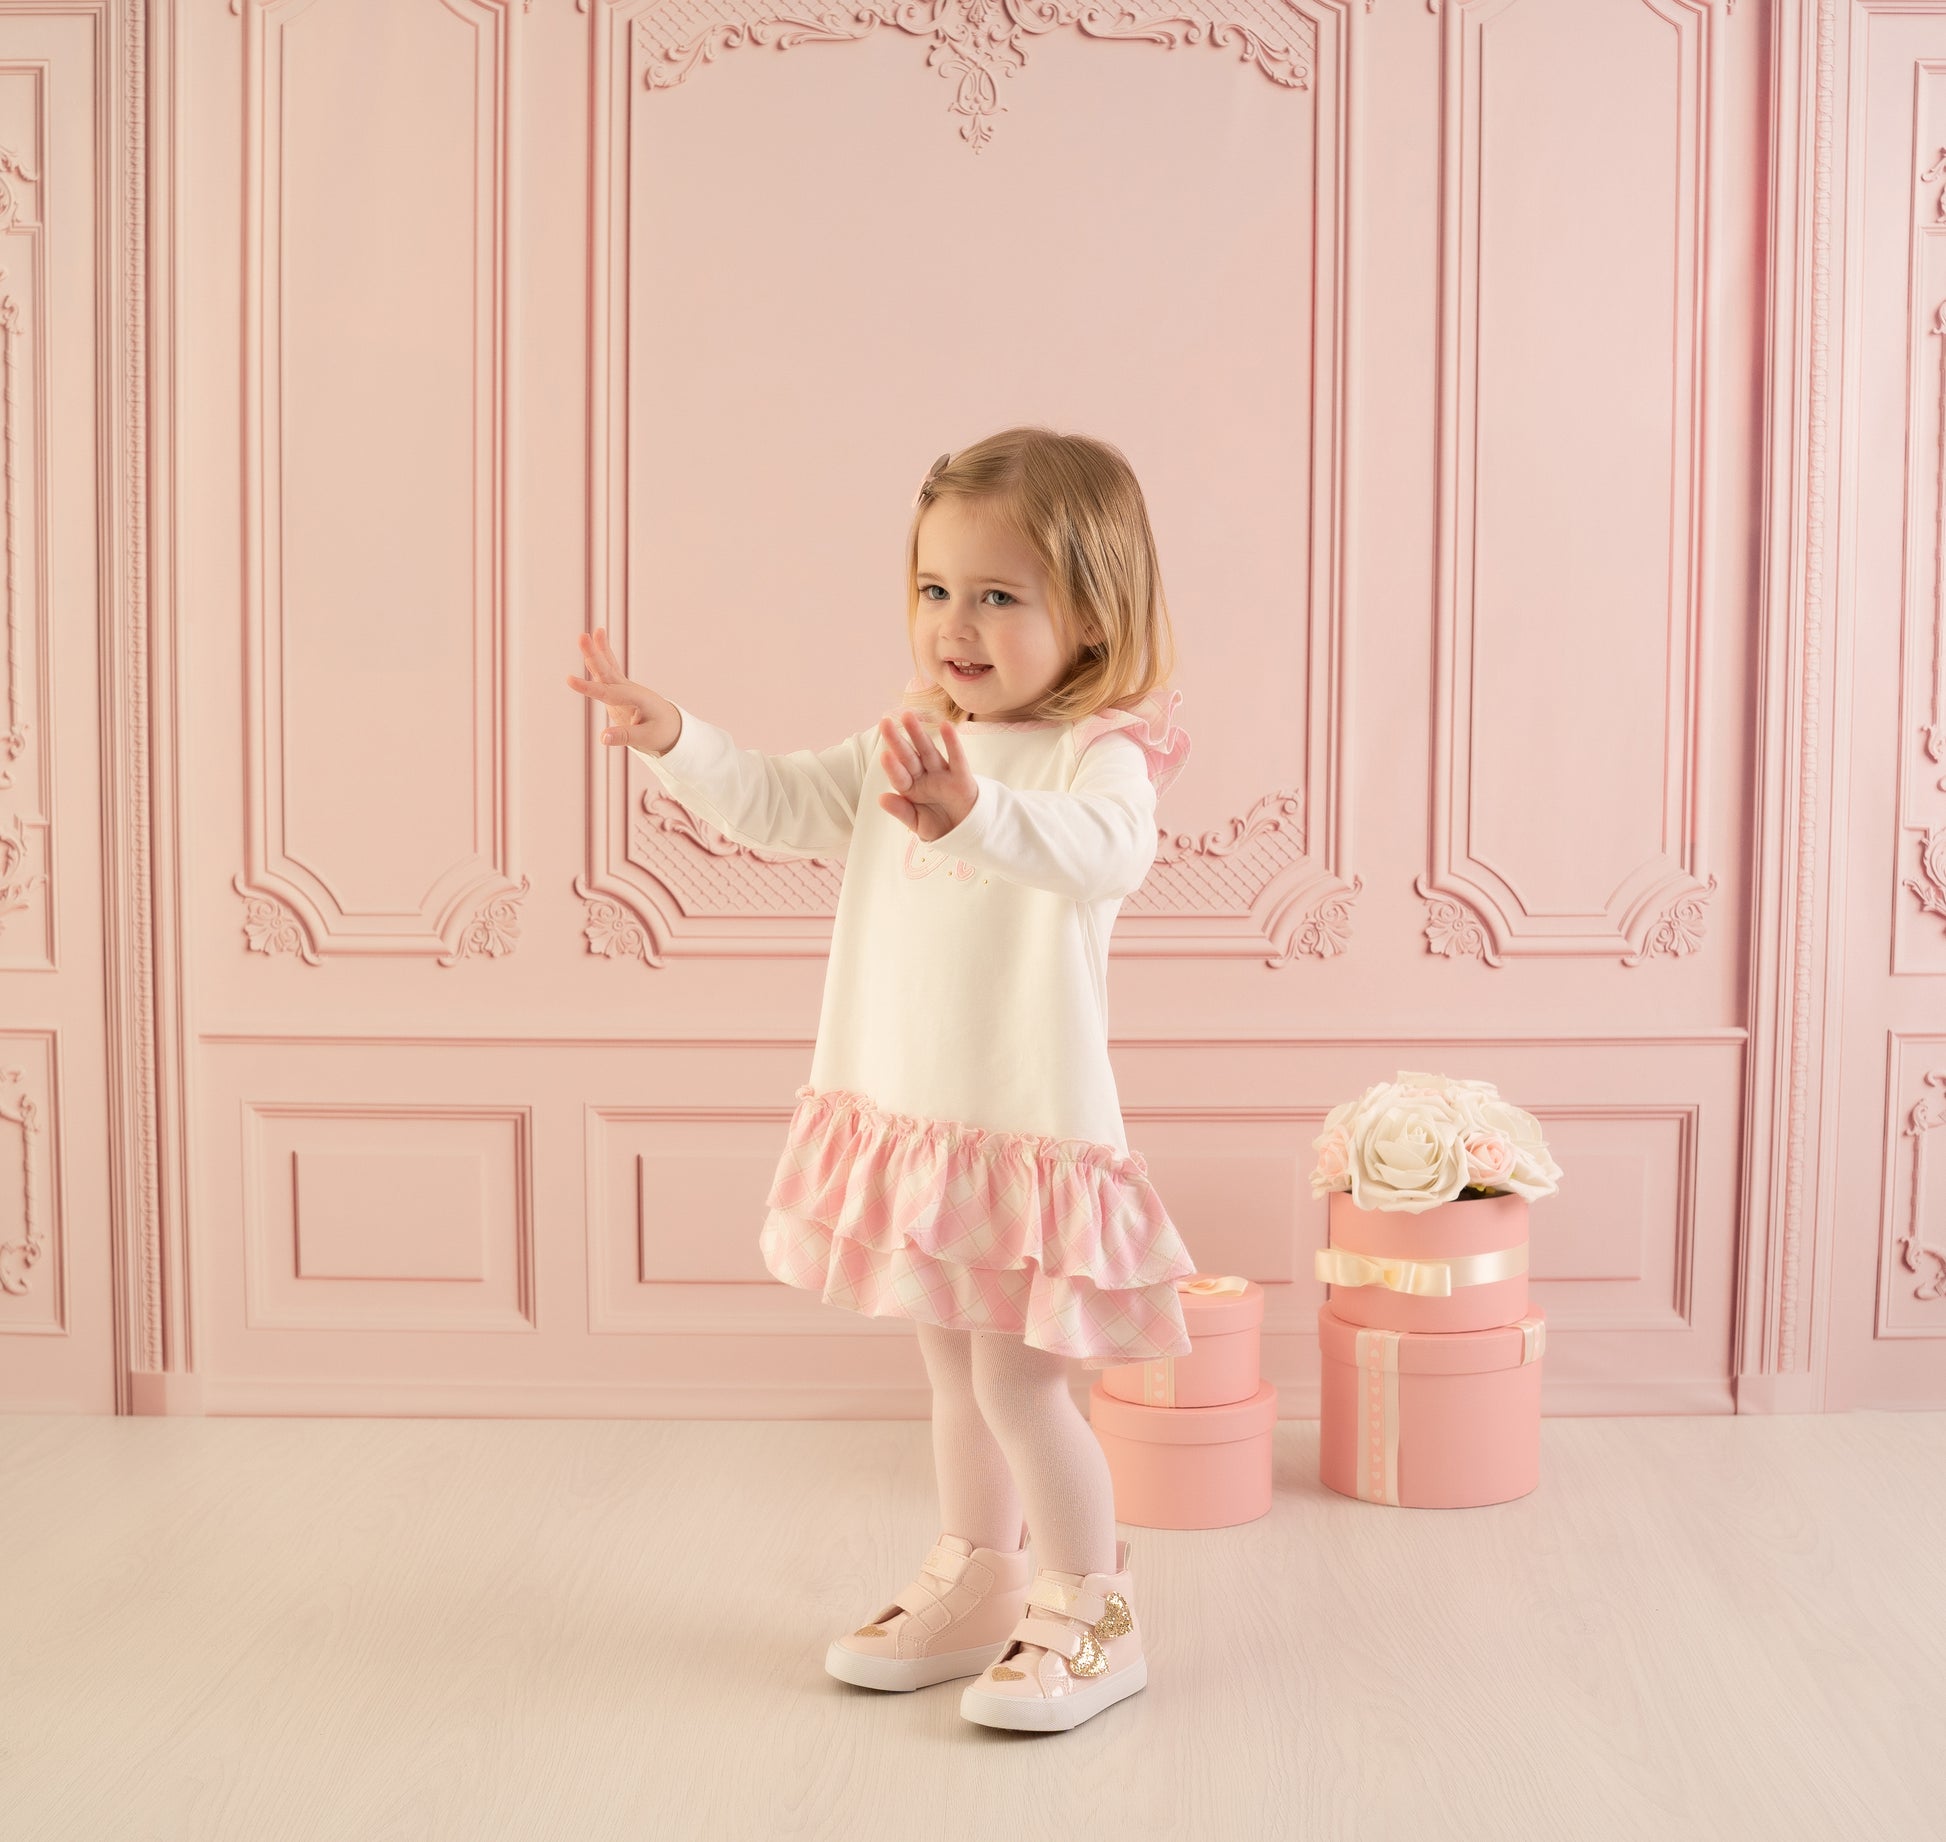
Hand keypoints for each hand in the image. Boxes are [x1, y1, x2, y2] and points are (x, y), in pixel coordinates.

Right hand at [566, 626, 677, 750]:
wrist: (672, 725)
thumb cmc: (661, 732)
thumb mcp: (646, 738)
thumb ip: (624, 736)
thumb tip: (602, 738)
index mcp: (638, 699)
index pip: (609, 693)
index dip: (589, 687)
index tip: (569, 680)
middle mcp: (631, 689)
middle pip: (608, 671)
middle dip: (595, 655)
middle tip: (582, 637)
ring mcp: (625, 687)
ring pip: (608, 666)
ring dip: (597, 650)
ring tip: (586, 634)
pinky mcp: (619, 689)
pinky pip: (608, 670)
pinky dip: (600, 657)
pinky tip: (593, 642)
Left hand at [876, 711, 975, 841]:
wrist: (965, 834)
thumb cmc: (939, 827)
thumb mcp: (918, 824)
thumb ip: (902, 811)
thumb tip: (882, 798)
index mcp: (910, 789)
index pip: (899, 776)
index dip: (892, 767)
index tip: (884, 755)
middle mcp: (924, 778)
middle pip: (909, 757)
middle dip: (897, 740)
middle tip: (884, 722)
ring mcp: (942, 775)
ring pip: (928, 751)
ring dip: (918, 734)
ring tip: (908, 716)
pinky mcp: (961, 777)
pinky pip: (957, 758)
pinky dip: (952, 743)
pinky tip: (946, 726)